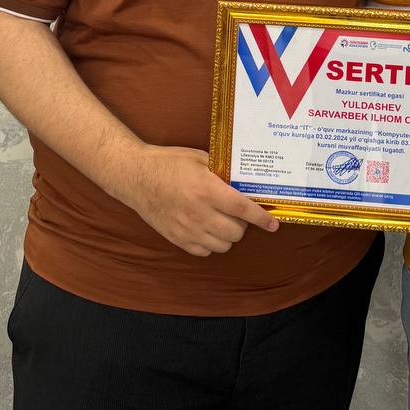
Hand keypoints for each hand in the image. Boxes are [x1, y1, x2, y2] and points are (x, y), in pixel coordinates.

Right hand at [126, 144, 278, 256]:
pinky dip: (212, 243)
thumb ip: (222, 171)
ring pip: (223, 245)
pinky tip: (208, 229)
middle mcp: (199, 214)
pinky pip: (205, 251)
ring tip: (224, 220)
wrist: (135, 176)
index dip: (261, 218)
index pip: (243, 209)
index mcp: (206, 190)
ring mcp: (187, 230)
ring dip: (229, 234)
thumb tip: (244, 180)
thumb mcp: (199, 158)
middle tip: (239, 212)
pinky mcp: (176, 239)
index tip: (273, 224)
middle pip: (236, 232)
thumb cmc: (169, 162)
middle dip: (244, 223)